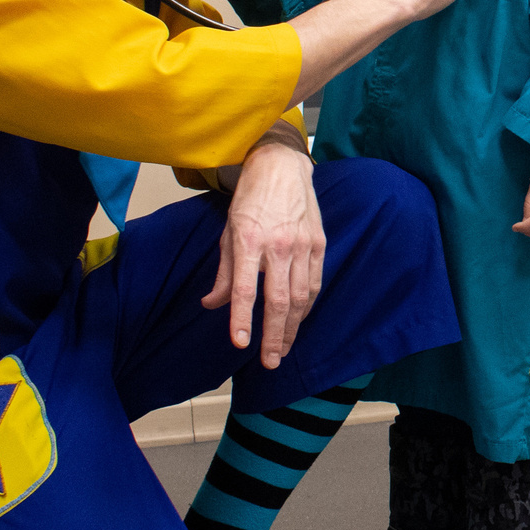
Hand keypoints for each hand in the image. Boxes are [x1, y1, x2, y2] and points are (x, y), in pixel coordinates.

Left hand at [204, 142, 324, 368]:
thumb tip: (211, 304)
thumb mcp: (227, 232)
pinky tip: (298, 320)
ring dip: (292, 327)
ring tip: (283, 349)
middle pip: (278, 300)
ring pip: (300, 297)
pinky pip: (314, 283)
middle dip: (274, 335)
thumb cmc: (250, 199)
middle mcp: (277, 245)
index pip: (244, 288)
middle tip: (269, 361)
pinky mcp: (318, 244)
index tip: (241, 344)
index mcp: (249, 240)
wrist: (282, 167)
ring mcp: (302, 245)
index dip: (242, 318)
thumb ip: (223, 272)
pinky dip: (306, 306)